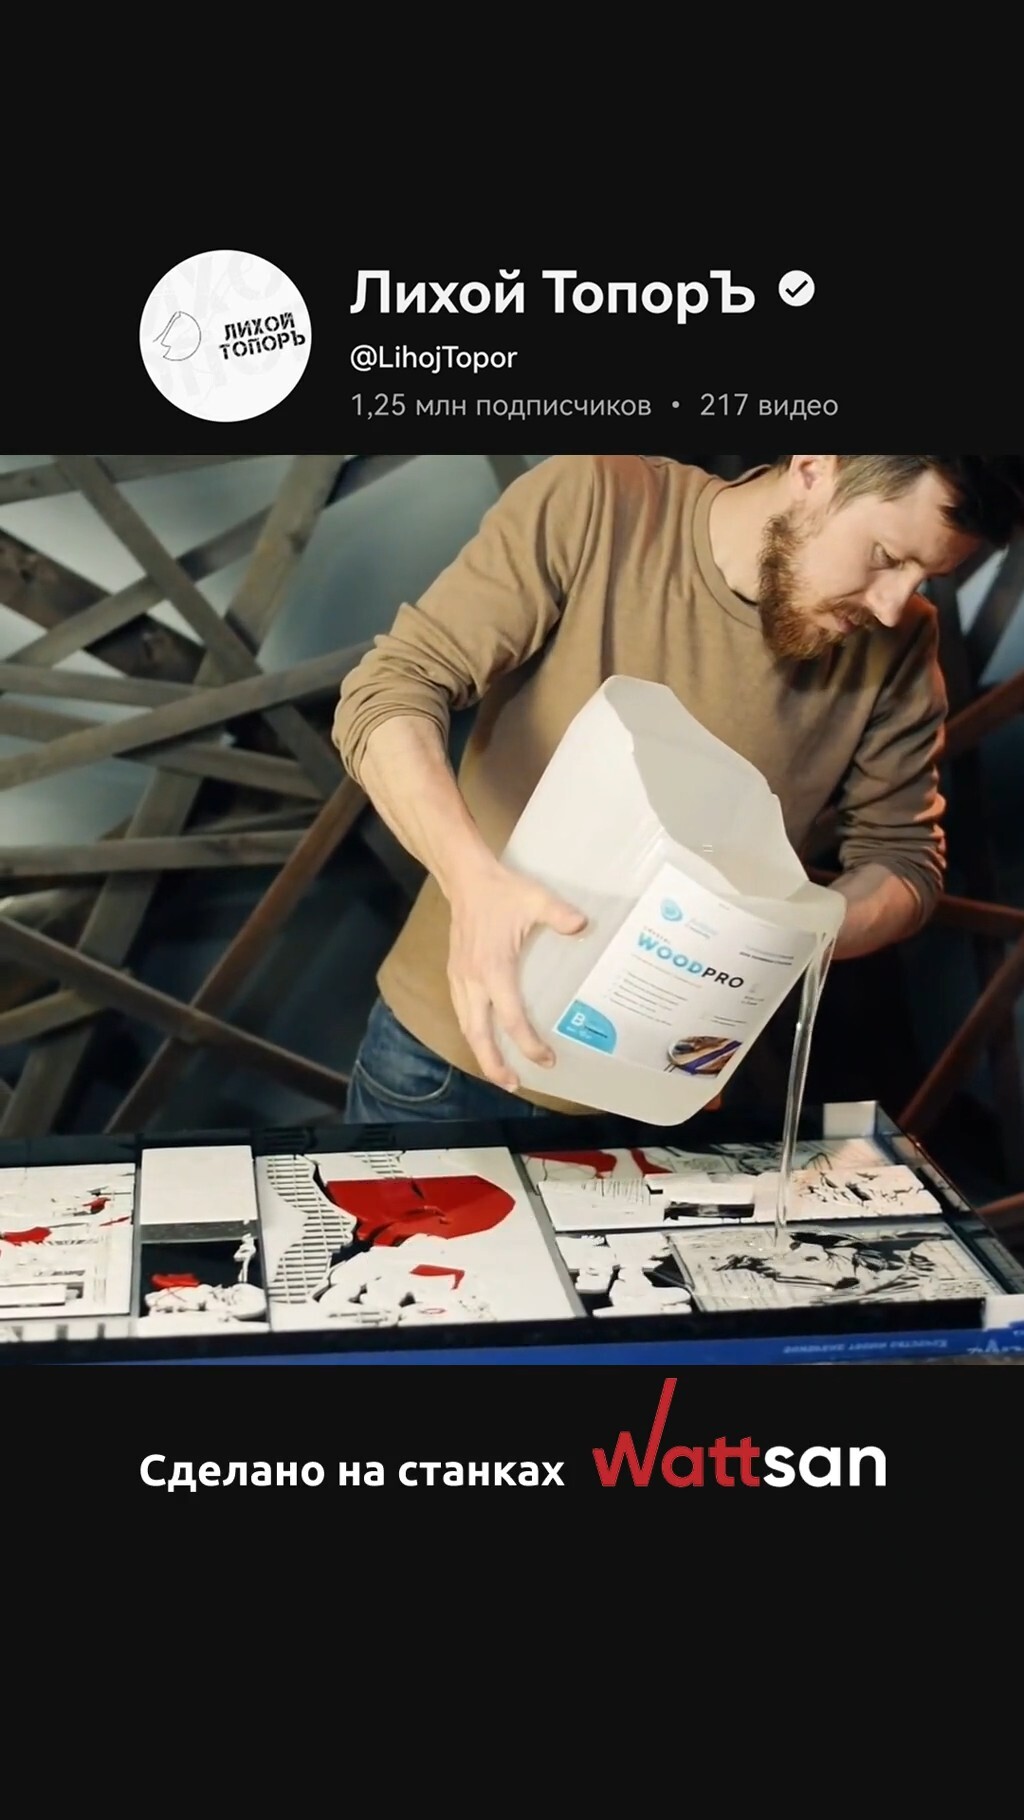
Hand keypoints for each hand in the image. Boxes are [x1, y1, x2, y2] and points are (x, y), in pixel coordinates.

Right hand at [447, 861, 586, 1088]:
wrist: (464, 878)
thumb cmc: (500, 890)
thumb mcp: (535, 899)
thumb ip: (560, 915)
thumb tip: (583, 926)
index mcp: (494, 970)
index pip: (511, 1019)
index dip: (528, 1044)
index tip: (546, 1060)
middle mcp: (472, 981)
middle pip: (478, 1034)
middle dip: (493, 1063)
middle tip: (512, 1084)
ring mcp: (460, 978)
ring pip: (466, 1025)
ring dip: (480, 1051)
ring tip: (498, 1070)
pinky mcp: (455, 972)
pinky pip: (461, 1011)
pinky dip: (473, 1031)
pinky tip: (485, 1036)